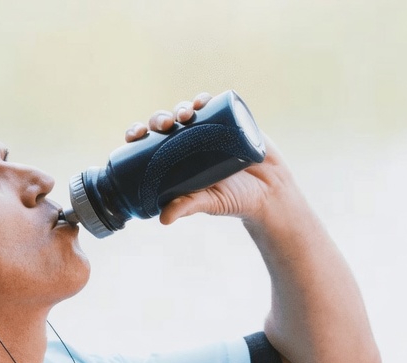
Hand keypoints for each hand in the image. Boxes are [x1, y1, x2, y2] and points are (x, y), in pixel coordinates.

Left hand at [125, 92, 294, 225]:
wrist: (271, 192)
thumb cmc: (234, 199)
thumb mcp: (208, 203)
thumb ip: (188, 207)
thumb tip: (163, 220)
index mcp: (176, 159)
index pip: (150, 142)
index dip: (139, 134)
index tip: (136, 135)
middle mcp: (190, 141)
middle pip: (167, 124)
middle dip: (161, 118)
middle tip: (165, 125)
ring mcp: (211, 129)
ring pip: (188, 111)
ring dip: (181, 107)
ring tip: (184, 114)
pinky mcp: (231, 121)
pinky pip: (215, 105)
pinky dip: (206, 99)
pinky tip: (201, 100)